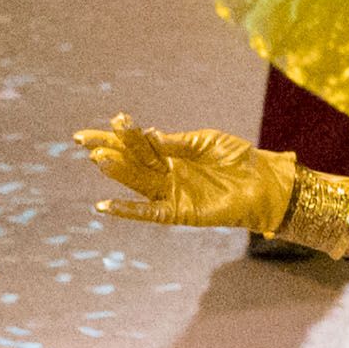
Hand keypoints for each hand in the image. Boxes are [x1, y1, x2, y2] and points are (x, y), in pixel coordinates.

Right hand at [74, 118, 300, 233]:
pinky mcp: (180, 212)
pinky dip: (128, 210)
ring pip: (138, 181)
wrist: (264, 182)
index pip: (136, 144)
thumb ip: (176, 142)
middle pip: (132, 161)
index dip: (112, 138)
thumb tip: (146, 136)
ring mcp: (172, 192)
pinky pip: (149, 212)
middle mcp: (167, 173)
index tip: (84, 134)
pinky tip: (105, 206)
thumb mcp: (206, 141)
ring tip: (99, 159)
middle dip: (111, 151)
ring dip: (118, 172)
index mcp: (171, 153)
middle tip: (88, 143)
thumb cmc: (238, 159)